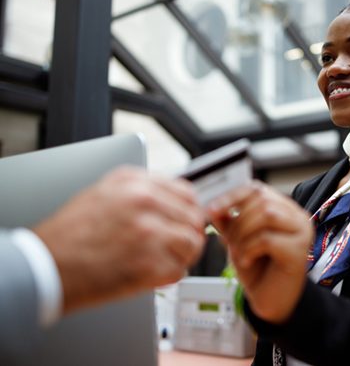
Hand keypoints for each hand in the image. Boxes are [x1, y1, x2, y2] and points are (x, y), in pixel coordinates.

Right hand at [34, 166, 205, 313]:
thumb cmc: (72, 233)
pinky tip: (153, 274)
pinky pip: (179, 270)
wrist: (47, 265)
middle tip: (178, 246)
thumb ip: (141, 191)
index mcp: (134, 182)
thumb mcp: (104, 193)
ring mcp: (148, 232)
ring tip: (165, 260)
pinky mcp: (148, 263)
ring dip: (183, 255)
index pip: (186, 192)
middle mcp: (144, 202)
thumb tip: (173, 200)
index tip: (186, 221)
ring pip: (191, 243)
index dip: (190, 210)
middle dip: (189, 234)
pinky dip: (170, 275)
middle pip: (193, 218)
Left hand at [208, 181, 312, 323]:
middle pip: (262, 200)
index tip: (211, 209)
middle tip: (228, 241)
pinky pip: (268, 239)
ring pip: (267, 215)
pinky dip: (250, 249)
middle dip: (238, 220)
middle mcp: (296, 216)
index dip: (232, 196)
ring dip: (244, 234)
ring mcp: (301, 232)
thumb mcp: (237, 239)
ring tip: (239, 251)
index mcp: (282, 208)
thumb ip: (227, 220)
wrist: (270, 302)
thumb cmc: (257, 270)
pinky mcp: (300, 250)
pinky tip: (247, 261)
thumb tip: (213, 205)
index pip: (257, 189)